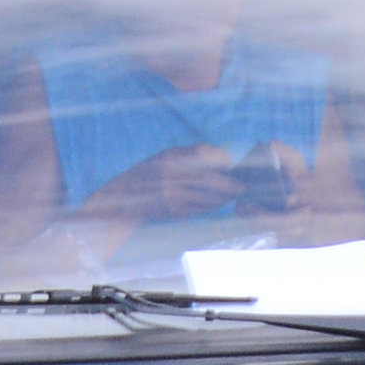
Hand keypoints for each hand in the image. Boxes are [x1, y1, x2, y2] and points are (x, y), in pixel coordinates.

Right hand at [73, 142, 244, 222]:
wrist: (123, 198)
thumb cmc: (148, 173)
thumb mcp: (166, 156)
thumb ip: (193, 153)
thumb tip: (224, 156)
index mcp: (171, 158)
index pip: (204, 156)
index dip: (223, 162)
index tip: (234, 165)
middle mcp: (171, 175)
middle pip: (208, 180)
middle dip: (228, 185)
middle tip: (241, 188)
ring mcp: (171, 195)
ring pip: (206, 197)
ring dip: (222, 198)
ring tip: (231, 196)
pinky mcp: (172, 211)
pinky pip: (198, 209)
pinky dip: (210, 207)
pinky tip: (215, 204)